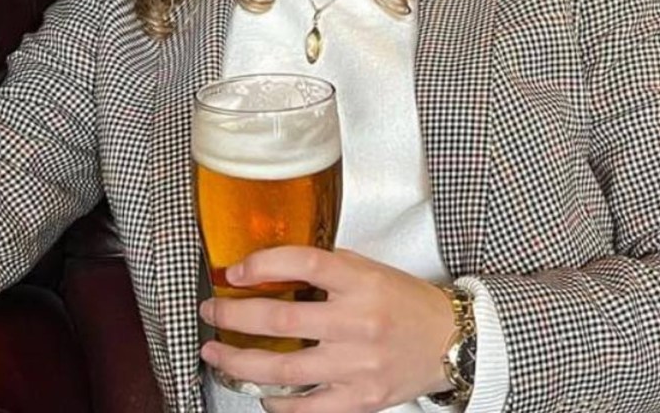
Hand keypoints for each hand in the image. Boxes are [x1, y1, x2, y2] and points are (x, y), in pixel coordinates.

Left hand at [199, 247, 454, 412]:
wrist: (449, 341)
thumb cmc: (403, 301)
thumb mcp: (367, 270)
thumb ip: (324, 269)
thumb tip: (269, 268)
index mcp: (360, 281)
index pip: (305, 262)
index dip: (263, 264)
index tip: (234, 271)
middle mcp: (358, 322)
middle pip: (282, 321)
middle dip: (235, 318)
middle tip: (211, 312)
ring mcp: (358, 366)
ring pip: (284, 370)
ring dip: (240, 363)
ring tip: (216, 354)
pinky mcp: (360, 401)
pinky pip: (306, 408)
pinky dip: (276, 403)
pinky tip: (258, 391)